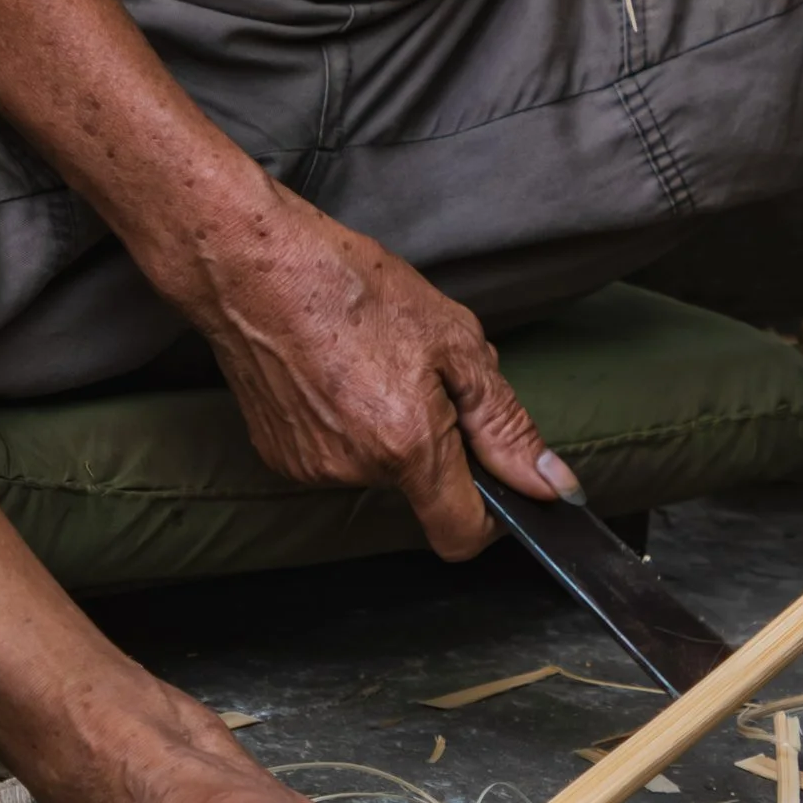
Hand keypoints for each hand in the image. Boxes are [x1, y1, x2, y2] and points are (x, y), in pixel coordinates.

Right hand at [182, 180, 573, 556]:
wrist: (252, 267)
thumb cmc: (350, 286)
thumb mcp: (454, 340)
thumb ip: (505, 422)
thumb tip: (551, 483)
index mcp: (407, 444)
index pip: (461, 534)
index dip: (492, 517)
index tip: (499, 479)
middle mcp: (355, 470)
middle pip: (421, 487)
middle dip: (437, 442)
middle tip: (421, 373)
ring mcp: (310, 467)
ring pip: (378, 468)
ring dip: (389, 431)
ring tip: (368, 362)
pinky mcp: (277, 456)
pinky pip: (335, 455)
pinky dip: (346, 425)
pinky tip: (333, 373)